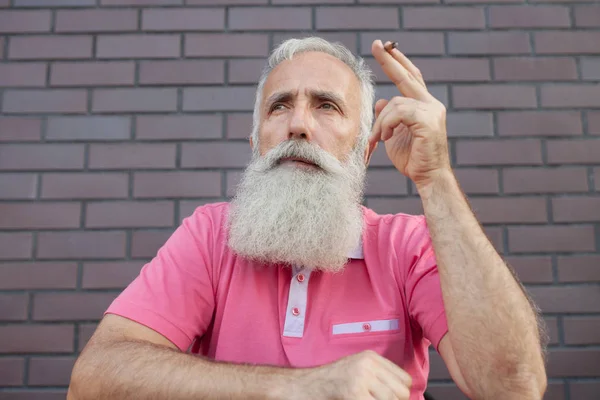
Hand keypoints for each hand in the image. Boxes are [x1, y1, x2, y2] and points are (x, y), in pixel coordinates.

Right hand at [285, 350, 411, 399]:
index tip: (393, 398)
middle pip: (401, 392)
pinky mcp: (354, 393)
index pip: (404, 379)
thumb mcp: (358, 369)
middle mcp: (368, 365)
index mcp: (371, 357)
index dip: (401, 393)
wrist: (306, 385)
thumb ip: (378, 376)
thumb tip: (402, 392)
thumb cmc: (331, 380)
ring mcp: (361, 379)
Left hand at [369, 40, 450, 189]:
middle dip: (390, 60)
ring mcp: (431, 111)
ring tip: (378, 138)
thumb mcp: (394, 135)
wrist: (428, 177)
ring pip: (395, 103)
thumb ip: (388, 117)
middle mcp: (431, 104)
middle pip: (408, 76)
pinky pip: (399, 113)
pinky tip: (386, 138)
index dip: (398, 62)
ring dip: (380, 122)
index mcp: (424, 105)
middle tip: (376, 44)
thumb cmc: (413, 159)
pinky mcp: (428, 120)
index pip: (411, 77)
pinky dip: (387, 125)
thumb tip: (380, 101)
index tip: (386, 48)